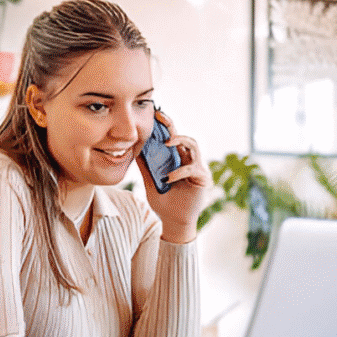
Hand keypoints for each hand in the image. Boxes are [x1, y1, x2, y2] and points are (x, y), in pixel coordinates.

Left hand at [136, 110, 211, 243]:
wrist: (174, 222)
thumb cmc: (164, 203)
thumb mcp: (150, 182)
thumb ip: (145, 167)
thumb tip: (134, 150)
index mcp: (176, 159)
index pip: (172, 139)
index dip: (165, 126)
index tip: (155, 115)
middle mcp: (188, 160)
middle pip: (184, 137)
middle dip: (172, 126)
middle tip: (160, 117)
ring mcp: (197, 168)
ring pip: (193, 146)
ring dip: (180, 141)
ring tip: (167, 142)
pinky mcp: (202, 179)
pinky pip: (192, 169)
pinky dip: (178, 171)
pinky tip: (168, 178)